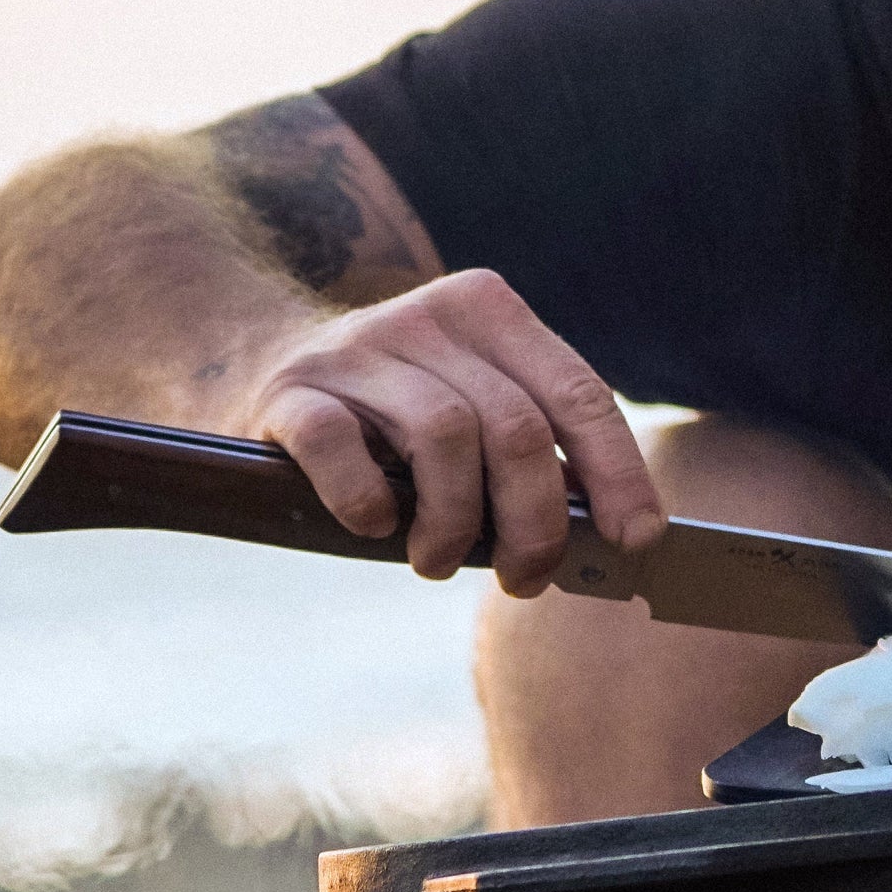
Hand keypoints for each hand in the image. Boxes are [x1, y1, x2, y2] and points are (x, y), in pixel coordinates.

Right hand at [229, 270, 665, 596]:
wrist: (256, 357)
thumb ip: (534, 454)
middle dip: (534, 522)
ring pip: (445, 436)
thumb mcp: (472, 407)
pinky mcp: (291, 388)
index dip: (618, 474)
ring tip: (437, 560)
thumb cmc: (394, 416)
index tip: (635, 539)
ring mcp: (357, 347)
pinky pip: (342, 446)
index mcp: (492, 314)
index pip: (580, 396)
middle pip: (518, 428)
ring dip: (453, 523)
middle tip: (524, 577)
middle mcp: (429, 316)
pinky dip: (368, 501)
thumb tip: (609, 540)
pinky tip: (375, 527)